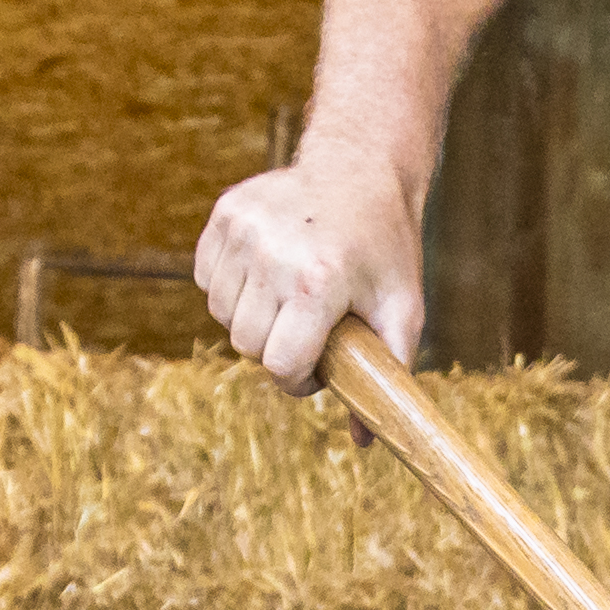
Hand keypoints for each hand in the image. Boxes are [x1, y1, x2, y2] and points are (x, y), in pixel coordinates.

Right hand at [192, 160, 419, 395]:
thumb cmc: (386, 248)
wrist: (361, 167)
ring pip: (221, 314)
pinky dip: (230, 286)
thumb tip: (364, 442)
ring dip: (252, 317)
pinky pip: (206, 278)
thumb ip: (387, 375)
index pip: (280, 365)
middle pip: (246, 345)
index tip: (316, 368)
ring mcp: (243, 229)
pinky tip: (267, 272)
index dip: (298, 379)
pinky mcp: (224, 214)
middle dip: (276, 349)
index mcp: (317, 282)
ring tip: (289, 298)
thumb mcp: (403, 310)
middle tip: (307, 330)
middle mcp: (272, 254)